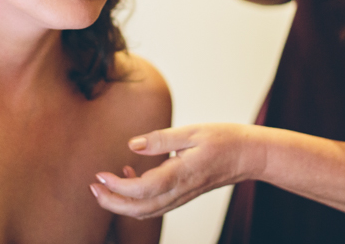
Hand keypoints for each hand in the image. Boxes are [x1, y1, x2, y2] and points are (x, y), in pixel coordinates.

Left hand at [91, 123, 268, 218]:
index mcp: (181, 174)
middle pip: (139, 210)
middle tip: (93, 187)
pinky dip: (137, 200)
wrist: (250, 155)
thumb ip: (161, 139)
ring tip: (104, 185)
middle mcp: (180, 190)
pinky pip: (156, 206)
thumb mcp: (193, 131)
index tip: (100, 175)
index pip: (142, 190)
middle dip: (112, 202)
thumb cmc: (226, 139)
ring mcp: (182, 196)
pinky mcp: (184, 195)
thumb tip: (132, 145)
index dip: (117, 186)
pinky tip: (132, 176)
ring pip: (146, 212)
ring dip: (121, 204)